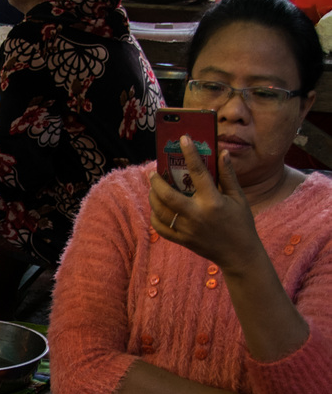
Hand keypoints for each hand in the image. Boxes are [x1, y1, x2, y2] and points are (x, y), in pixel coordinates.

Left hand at [149, 136, 259, 270]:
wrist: (239, 254)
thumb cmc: (241, 223)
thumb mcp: (239, 197)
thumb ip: (228, 175)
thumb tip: (222, 152)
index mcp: (213, 201)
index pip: (198, 172)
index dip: (190, 153)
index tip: (183, 139)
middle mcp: (197, 215)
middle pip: (168, 196)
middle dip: (157, 182)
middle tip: (153, 173)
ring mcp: (188, 230)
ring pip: (161, 212)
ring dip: (153, 198)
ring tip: (153, 189)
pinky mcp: (183, 241)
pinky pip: (162, 229)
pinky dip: (155, 217)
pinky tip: (156, 208)